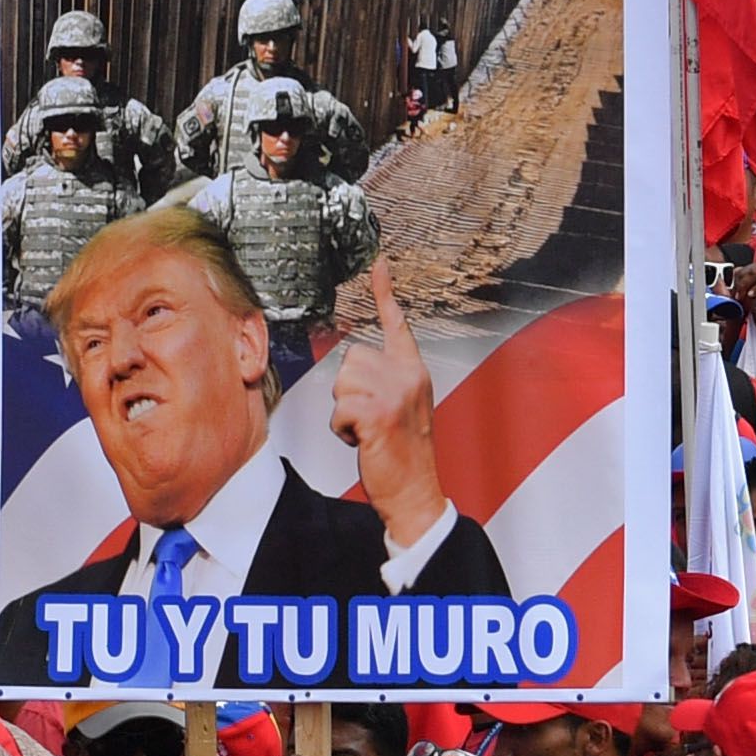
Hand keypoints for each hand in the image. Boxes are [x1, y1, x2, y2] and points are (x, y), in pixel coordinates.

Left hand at [328, 266, 443, 547]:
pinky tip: (364, 442)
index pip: (397, 324)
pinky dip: (343, 431)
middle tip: (371, 420)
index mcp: (414, 370)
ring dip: (345, 412)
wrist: (416, 492)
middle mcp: (408, 376)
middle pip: (351, 360)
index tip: (379, 263)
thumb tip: (356, 366)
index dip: (385, 292)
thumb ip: (388, 380)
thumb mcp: (404, 407)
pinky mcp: (379, 414)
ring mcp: (395, 394)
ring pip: (341, 384)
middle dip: (349, 392)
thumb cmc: (404, 453)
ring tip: (369, 431)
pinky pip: (340, 410)